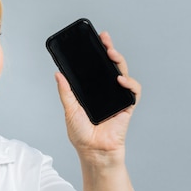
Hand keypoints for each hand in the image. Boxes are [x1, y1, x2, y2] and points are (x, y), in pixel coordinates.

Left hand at [55, 31, 141, 163]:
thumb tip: (58, 74)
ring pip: (123, 73)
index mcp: (92, 90)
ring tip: (111, 53)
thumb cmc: (81, 134)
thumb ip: (66, 92)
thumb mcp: (69, 109)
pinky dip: (129, 83)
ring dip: (119, 61)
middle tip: (104, 39)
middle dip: (109, 50)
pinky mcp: (127, 106)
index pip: (95, 68)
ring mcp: (117, 97)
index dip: (97, 53)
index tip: (94, 39)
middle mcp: (106, 91)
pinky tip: (120, 79)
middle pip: (110, 66)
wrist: (93, 151)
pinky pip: (133, 91)